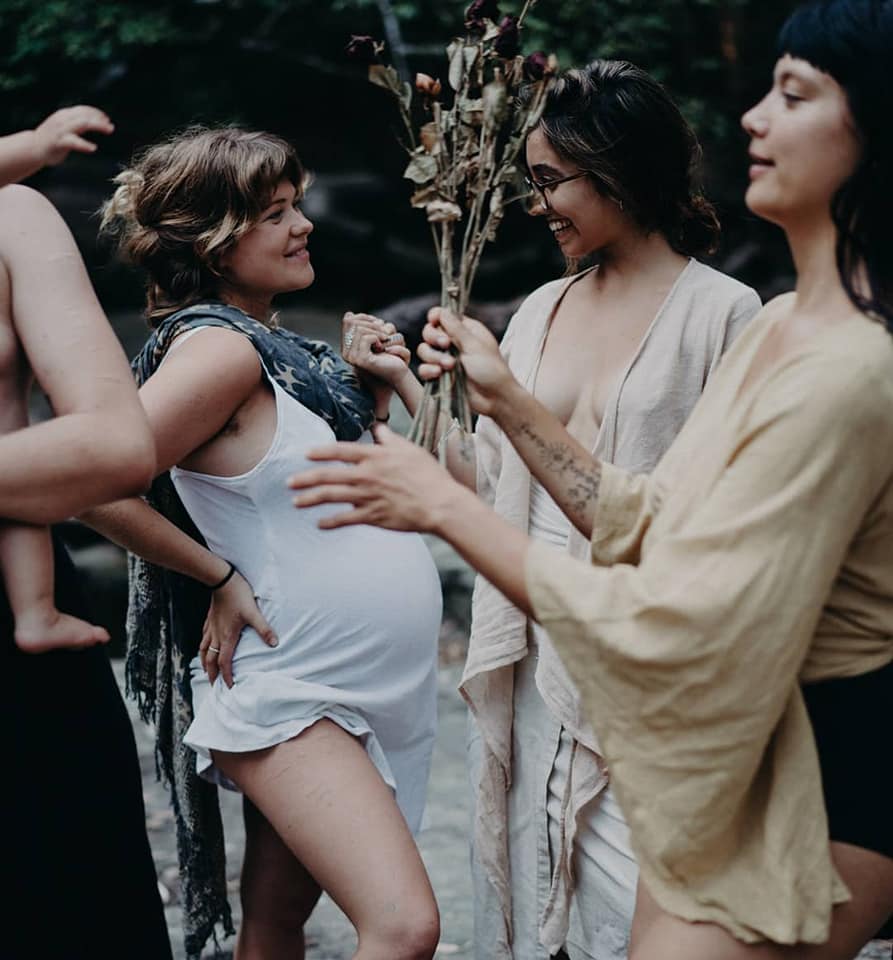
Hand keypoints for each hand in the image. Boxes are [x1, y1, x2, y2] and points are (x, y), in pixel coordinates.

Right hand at [32, 106, 114, 166]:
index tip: (107, 119)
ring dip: (97, 126)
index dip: (96, 113)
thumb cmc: (52, 139)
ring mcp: (60, 130)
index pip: (82, 109)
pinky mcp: (58, 142)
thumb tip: (93, 121)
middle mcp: (62, 120)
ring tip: (108, 130)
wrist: (33, 148)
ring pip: (81, 124)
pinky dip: (84, 144)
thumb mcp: (64, 126)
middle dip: (99, 120)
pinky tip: (93, 148)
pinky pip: (73, 142)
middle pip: (84, 115)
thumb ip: (76, 123)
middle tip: (111, 127)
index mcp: (64, 115)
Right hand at [198, 568, 276, 687]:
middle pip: (210, 660)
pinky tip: (205, 646)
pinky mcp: (209, 619)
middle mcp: (216, 635)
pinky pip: (203, 638)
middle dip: (211, 674)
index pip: (224, 662)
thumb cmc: (238, 595)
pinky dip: (203, 646)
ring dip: (204, 662)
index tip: (229, 687)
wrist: (221, 579)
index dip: (227, 676)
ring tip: (205, 670)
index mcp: (227, 636)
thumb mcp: (254, 613)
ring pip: (203, 650)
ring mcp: (211, 627)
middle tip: (214, 685)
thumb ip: (264, 629)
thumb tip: (274, 644)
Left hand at [289, 425, 460, 532]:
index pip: (341, 451)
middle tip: (289, 482)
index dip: (321, 452)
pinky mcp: (373, 516)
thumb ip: (390, 439)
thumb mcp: (410, 449)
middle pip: (329, 475)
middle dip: (306, 479)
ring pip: (332, 496)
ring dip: (310, 499)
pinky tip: (319, 524)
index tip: (306, 454)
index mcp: (375, 456)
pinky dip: (331, 522)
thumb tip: (378, 428)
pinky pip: (346, 519)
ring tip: (296, 502)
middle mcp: (367, 475)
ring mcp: (369, 496)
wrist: (441, 503)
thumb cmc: (429, 474)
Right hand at [342, 311, 410, 387]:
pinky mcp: (361, 360)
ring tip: (385, 339)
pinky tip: (383, 345)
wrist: (397, 372)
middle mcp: (346, 352)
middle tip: (384, 333)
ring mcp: (352, 357)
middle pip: (353, 323)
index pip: (348, 321)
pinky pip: (366, 338)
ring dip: (377, 331)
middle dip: (372, 324)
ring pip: (359, 330)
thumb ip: (362, 326)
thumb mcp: (374, 336)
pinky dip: (377, 337)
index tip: (378, 324)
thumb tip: (349, 314)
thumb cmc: (388, 354)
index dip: (364, 317)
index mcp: (346, 346)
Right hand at [417, 308, 516, 416]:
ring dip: (434, 357)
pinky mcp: (440, 376)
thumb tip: (441, 311)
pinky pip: (424, 369)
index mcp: (465, 330)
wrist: (494, 398)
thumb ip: (455, 328)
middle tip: (446, 345)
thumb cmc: (491, 370)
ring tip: (450, 366)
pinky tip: (439, 374)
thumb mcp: (474, 345)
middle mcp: (453, 343)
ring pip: (424, 351)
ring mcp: (445, 359)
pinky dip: (429, 371)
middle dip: (434, 338)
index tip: (435, 322)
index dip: (436, 317)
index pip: (442, 316)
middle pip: (429, 332)